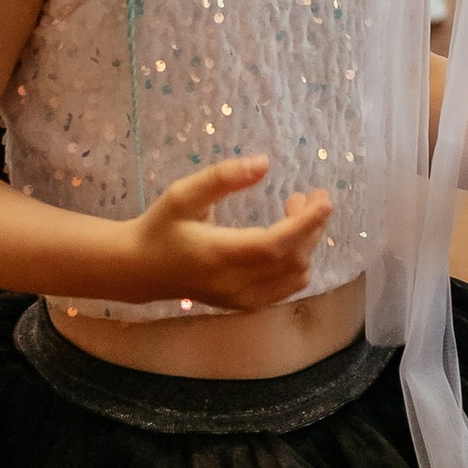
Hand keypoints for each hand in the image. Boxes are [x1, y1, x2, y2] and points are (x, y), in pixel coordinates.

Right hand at [121, 156, 332, 311]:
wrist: (142, 269)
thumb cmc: (162, 226)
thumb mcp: (183, 194)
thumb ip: (222, 177)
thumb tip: (264, 163)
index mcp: (217, 255)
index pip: (274, 245)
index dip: (305, 224)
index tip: (324, 199)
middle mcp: (234, 284)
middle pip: (292, 260)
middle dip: (310, 226)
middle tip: (308, 196)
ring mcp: (242, 299)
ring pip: (296, 275)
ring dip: (307, 242)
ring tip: (295, 212)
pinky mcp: (246, 305)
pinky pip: (287, 287)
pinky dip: (299, 261)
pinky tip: (289, 237)